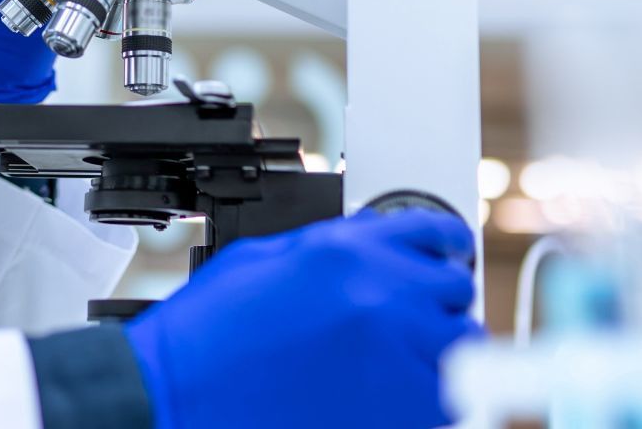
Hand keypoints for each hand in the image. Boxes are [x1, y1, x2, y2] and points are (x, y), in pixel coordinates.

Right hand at [125, 209, 480, 428]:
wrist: (179, 389)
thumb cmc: (207, 331)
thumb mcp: (265, 257)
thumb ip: (332, 246)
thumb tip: (371, 246)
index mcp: (345, 249)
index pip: (433, 231)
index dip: (444, 244)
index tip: (448, 255)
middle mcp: (379, 294)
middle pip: (456, 287)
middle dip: (436, 300)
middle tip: (413, 316)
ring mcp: (392, 353)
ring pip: (462, 345)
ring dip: (438, 349)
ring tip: (404, 359)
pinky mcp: (395, 411)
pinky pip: (446, 400)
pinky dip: (428, 398)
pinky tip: (392, 394)